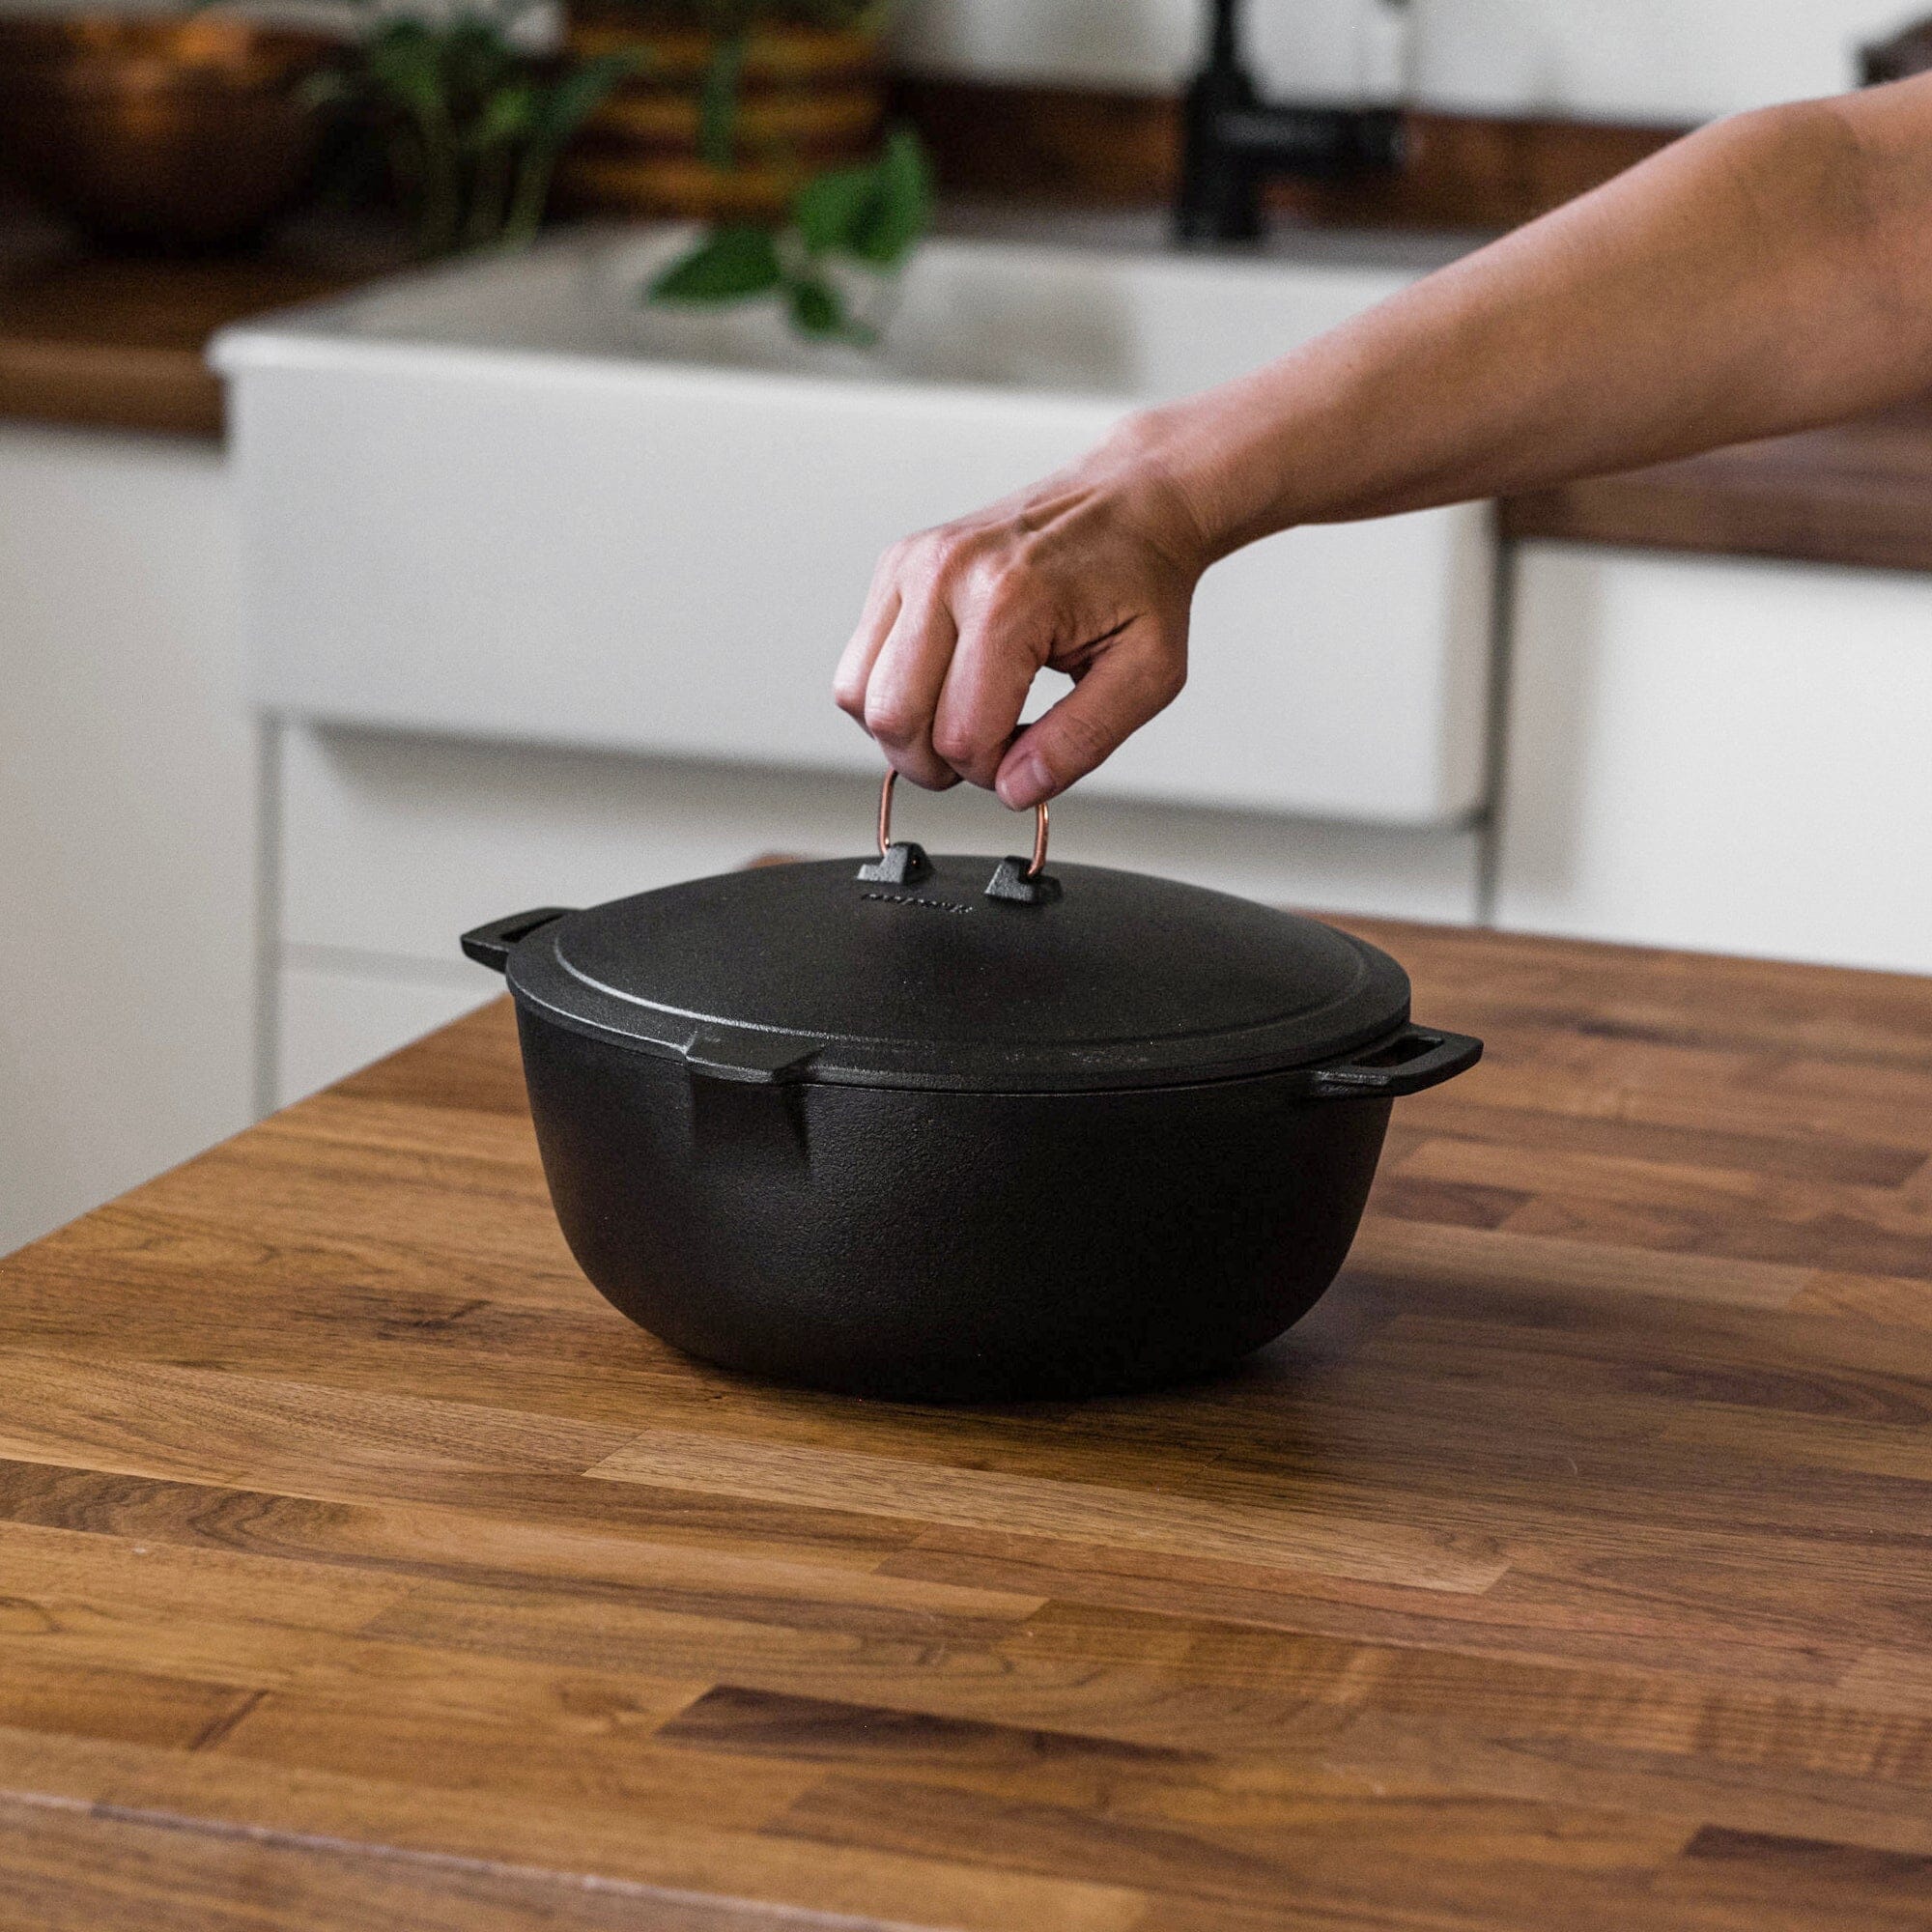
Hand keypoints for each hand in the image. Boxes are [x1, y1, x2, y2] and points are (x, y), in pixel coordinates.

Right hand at [834, 416, 1215, 808]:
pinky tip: (944, 687)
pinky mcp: (896, 566)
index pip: (961, 735)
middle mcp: (947, 573)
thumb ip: (1081, 742)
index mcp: (1011, 598)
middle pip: (893, 719)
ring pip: (858, 695)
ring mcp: (913, 564)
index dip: (992, 773)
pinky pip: (859, 662)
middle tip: (987, 752)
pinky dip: (892, 694)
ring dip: (905, 732)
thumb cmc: (1140, 578)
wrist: (1131, 500)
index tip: (1027, 757)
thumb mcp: (1146, 674)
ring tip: (962, 720)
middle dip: (937, 763)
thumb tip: (1017, 790)